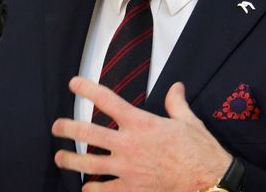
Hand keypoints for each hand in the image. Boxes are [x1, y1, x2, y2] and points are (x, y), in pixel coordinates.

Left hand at [51, 77, 231, 190]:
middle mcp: (128, 144)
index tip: (73, 83)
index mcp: (140, 123)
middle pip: (87, 132)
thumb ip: (176, 103)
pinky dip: (92, 189)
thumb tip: (176, 87)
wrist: (208, 182)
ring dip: (70, 159)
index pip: (107, 100)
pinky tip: (86, 188)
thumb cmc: (200, 150)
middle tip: (57, 127)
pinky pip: (104, 190)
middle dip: (67, 128)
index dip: (86, 89)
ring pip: (88, 163)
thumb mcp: (188, 121)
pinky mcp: (131, 189)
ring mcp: (127, 168)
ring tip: (60, 157)